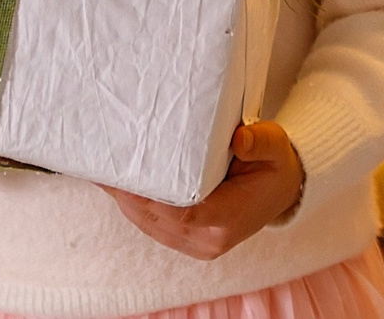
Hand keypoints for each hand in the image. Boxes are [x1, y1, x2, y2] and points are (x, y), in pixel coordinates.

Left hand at [99, 121, 303, 260]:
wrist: (279, 190)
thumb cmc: (273, 164)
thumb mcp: (275, 146)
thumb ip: (260, 141)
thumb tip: (240, 139)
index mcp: (229, 219)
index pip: (183, 214)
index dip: (151, 196)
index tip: (129, 175)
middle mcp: (209, 239)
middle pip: (157, 219)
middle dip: (128, 193)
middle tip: (104, 164)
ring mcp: (197, 244)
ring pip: (148, 224)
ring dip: (125, 199)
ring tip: (104, 169)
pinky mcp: (186, 240)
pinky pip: (151, 225)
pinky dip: (133, 204)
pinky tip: (118, 183)